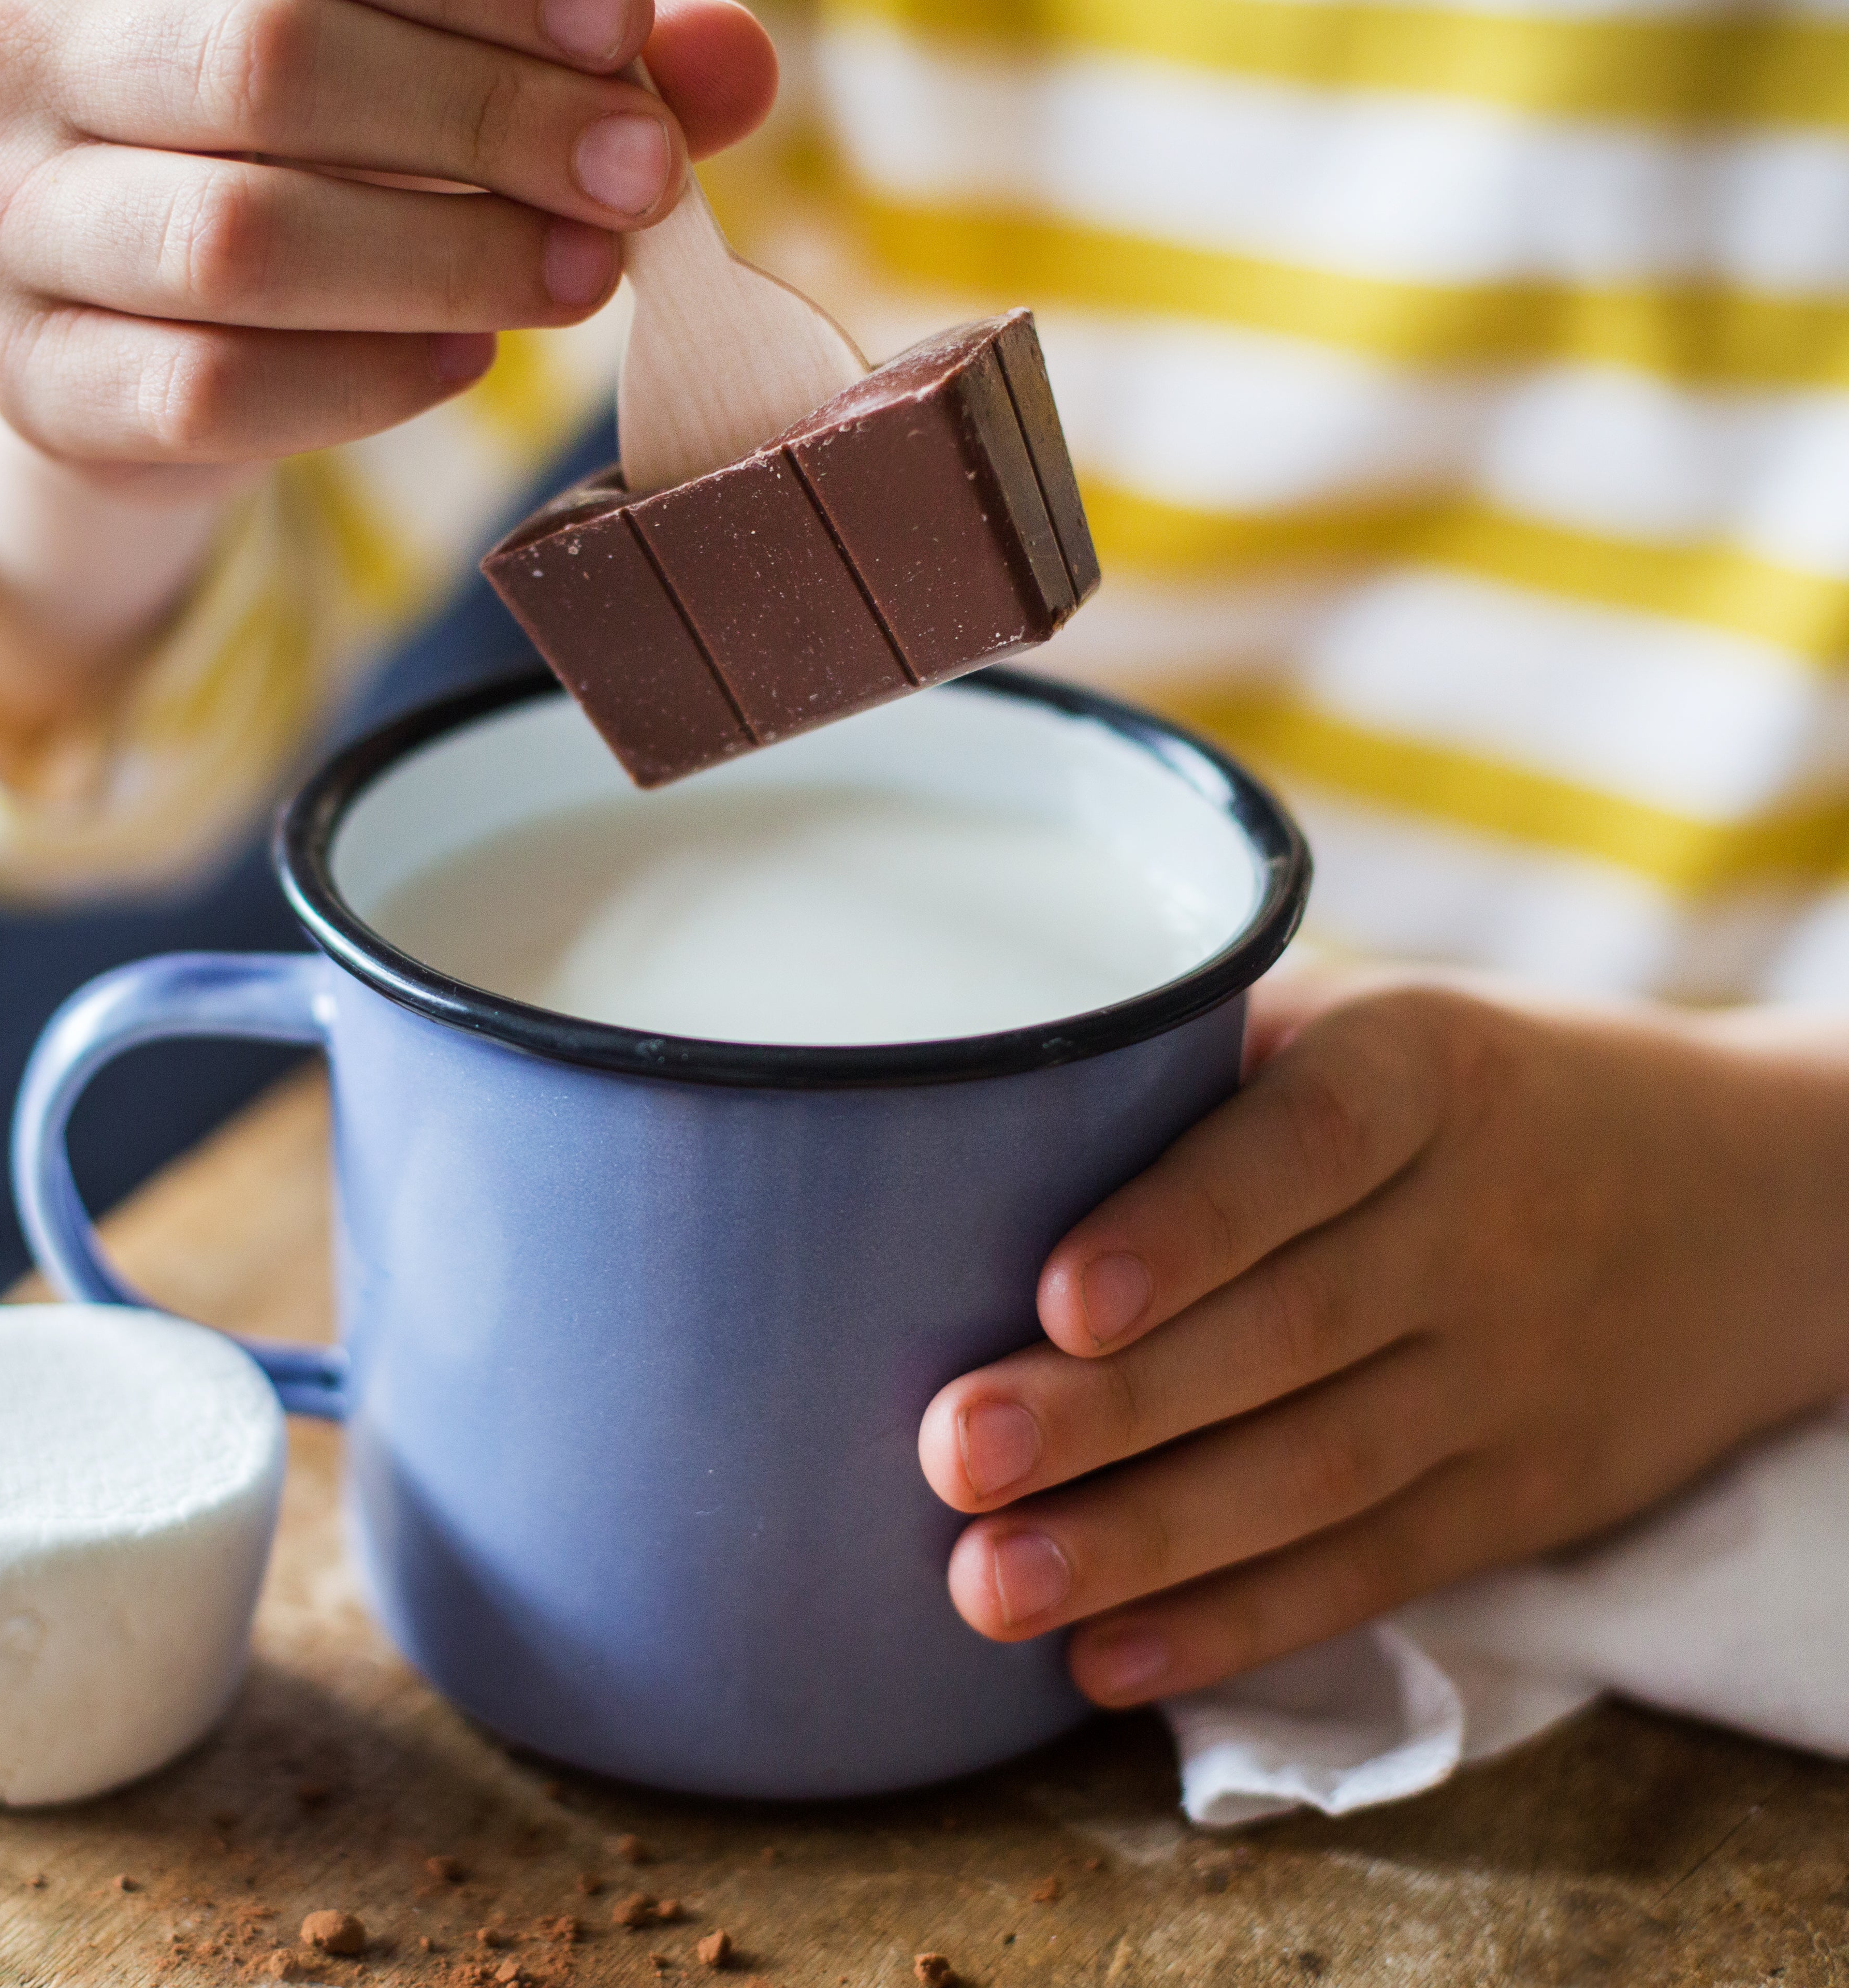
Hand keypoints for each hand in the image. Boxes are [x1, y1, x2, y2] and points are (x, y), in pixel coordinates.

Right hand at [0, 0, 775, 480]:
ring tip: (583, 276)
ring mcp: (11, 235)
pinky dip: (364, 381)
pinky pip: (215, 391)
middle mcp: (25, 64)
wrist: (131, 369)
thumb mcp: (419, 115)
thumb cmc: (295, 197)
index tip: (624, 34)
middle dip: (487, 119)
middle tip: (640, 178)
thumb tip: (736, 61)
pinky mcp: (43, 389)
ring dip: (447, 261)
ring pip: (243, 239)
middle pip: (273, 66)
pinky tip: (464, 366)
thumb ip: (554, 74)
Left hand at [919, 967, 1848, 1704]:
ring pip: (1320, 1473)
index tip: (1061, 1298)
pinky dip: (1238, 1623)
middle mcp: (1485, 1225)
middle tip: (954, 1454)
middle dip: (1115, 1410)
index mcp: (1433, 1072)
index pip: (1310, 1143)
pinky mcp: (1526, 1494)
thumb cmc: (1487, 1089)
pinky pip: (1376, 1569)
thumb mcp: (1385, 1023)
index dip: (1188, 1225)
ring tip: (991, 1582)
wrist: (1758, 1200)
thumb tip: (987, 1121)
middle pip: (1292, 1330)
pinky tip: (1108, 1658)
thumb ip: (1220, 1061)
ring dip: (1147, 1542)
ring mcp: (1516, 1376)